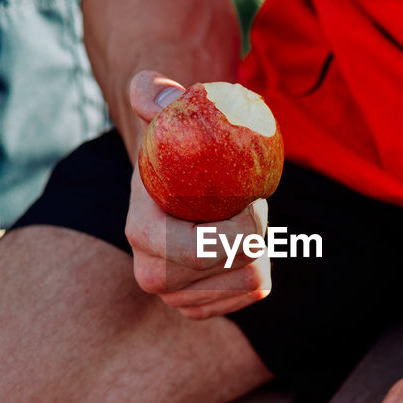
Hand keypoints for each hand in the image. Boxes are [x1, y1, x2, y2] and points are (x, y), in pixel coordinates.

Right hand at [124, 71, 271, 317]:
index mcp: (142, 234)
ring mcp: (176, 299)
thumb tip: (154, 93)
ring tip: (236, 221)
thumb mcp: (165, 114)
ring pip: (252, 279)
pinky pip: (254, 292)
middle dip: (254, 229)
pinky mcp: (201, 309)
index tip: (250, 197)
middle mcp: (152, 276)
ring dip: (259, 246)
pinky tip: (240, 245)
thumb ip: (153, 93)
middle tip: (245, 202)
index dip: (243, 226)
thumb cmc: (174, 146)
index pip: (205, 248)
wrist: (173, 186)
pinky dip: (259, 264)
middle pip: (239, 262)